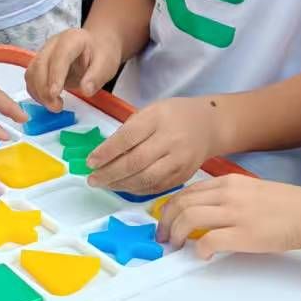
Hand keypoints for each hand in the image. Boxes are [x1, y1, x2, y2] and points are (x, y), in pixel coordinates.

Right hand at [24, 27, 122, 110]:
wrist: (97, 47)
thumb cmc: (102, 54)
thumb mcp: (107, 64)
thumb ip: (96, 77)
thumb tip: (85, 90)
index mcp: (72, 39)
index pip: (59, 56)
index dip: (55, 75)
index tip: (55, 94)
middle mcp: (53, 43)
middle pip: (40, 65)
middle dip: (44, 89)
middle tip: (56, 107)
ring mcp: (44, 53)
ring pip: (32, 73)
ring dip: (38, 92)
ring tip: (55, 106)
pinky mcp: (40, 64)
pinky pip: (31, 79)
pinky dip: (36, 92)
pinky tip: (48, 101)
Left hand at [85, 96, 221, 194]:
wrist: (210, 125)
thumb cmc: (174, 115)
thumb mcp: (151, 111)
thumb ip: (131, 129)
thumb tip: (104, 153)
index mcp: (159, 119)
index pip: (128, 138)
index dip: (106, 152)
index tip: (90, 161)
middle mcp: (171, 140)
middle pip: (135, 162)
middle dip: (109, 173)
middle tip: (92, 179)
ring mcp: (179, 161)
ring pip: (145, 179)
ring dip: (120, 185)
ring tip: (103, 184)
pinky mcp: (183, 176)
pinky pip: (156, 187)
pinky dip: (136, 189)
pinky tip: (122, 186)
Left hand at [155, 173, 300, 260]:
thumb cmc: (287, 205)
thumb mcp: (252, 191)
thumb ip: (229, 197)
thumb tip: (208, 213)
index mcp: (229, 182)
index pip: (187, 191)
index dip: (170, 207)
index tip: (166, 221)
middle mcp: (228, 194)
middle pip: (181, 203)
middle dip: (165, 221)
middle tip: (163, 237)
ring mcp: (235, 213)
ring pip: (188, 219)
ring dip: (176, 234)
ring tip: (175, 246)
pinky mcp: (243, 234)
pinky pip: (208, 240)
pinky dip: (199, 249)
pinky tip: (202, 255)